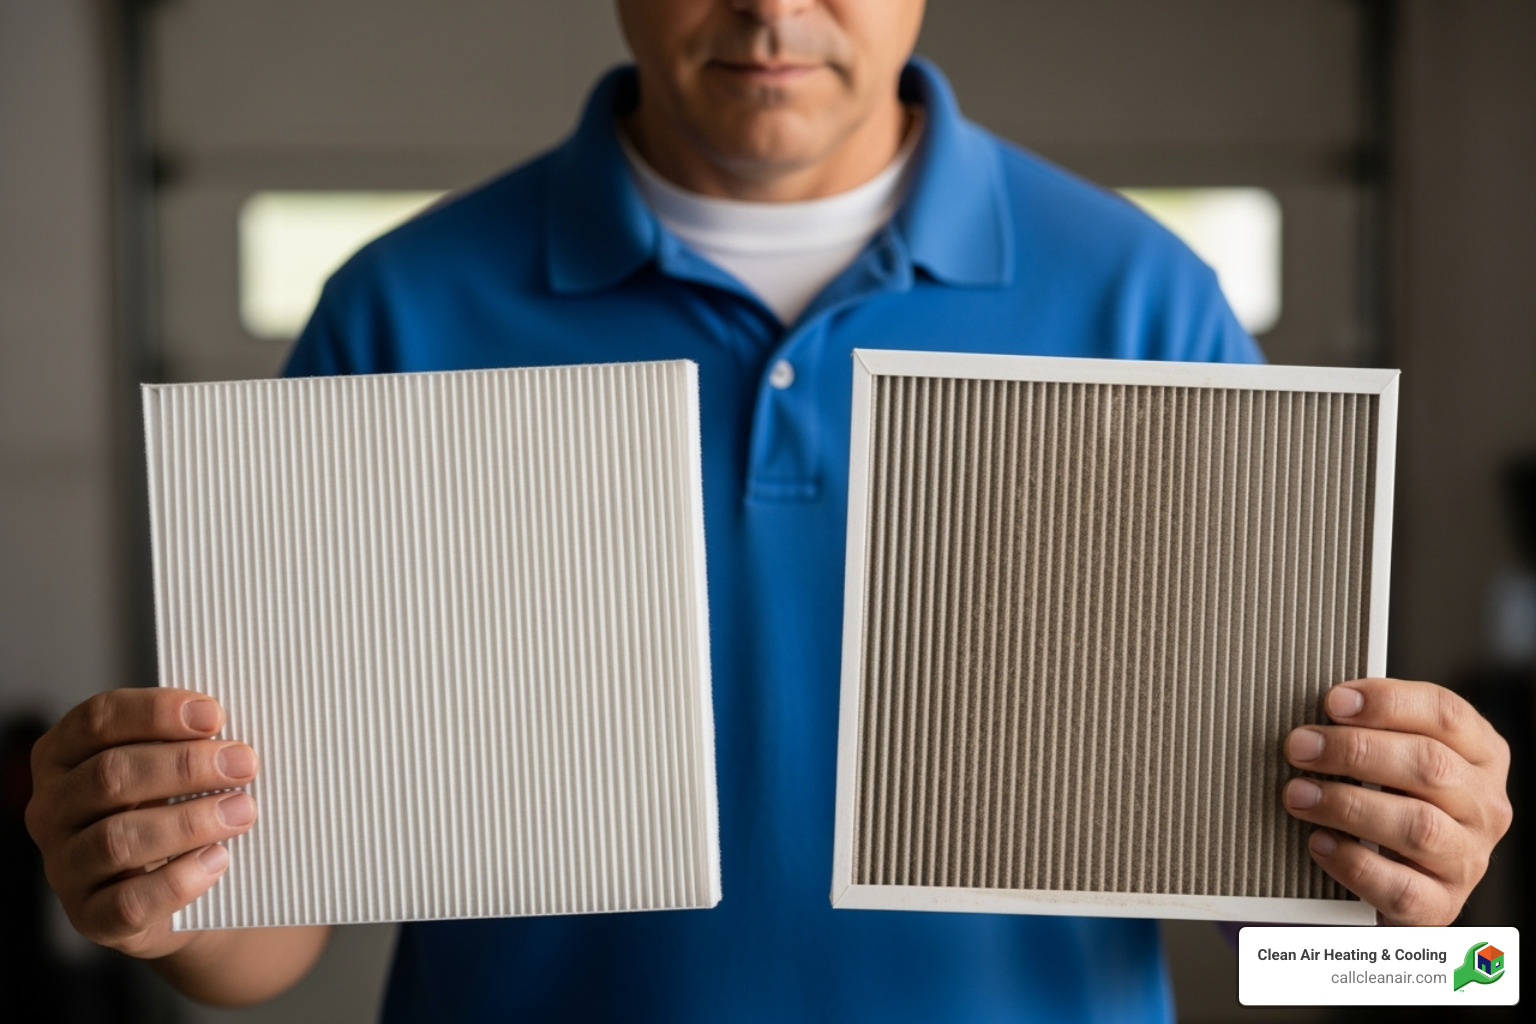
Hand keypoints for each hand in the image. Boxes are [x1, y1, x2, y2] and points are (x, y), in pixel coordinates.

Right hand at [25, 688, 258, 957]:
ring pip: (117, 839)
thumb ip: (189, 744)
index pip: (98, 720)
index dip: (156, 713)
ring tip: (243, 811)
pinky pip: (129, 902)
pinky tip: (217, 861)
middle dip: (185, 766)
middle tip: (244, 763)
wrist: (174, 890)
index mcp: (64, 755)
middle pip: (109, 776)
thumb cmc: (171, 808)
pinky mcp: (90, 917)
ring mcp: (64, 866)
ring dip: (189, 822)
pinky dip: (179, 881)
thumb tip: (234, 736)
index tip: (213, 715)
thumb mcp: (168, 768)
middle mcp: (52, 809)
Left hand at [1281, 677, 1511, 924]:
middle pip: (1429, 765)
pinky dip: (1354, 863)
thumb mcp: (1397, 756)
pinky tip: (1319, 843)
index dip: (1388, 702)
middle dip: (1354, 751)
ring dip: (1347, 805)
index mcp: (1480, 755)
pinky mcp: (1443, 905)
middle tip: (1300, 747)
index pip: (1446, 714)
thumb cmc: (1394, 801)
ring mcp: (1468, 858)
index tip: (1334, 701)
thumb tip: (1317, 715)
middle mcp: (1483, 805)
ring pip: (1418, 826)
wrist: (1404, 880)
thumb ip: (1373, 729)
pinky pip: (1402, 887)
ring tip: (1298, 794)